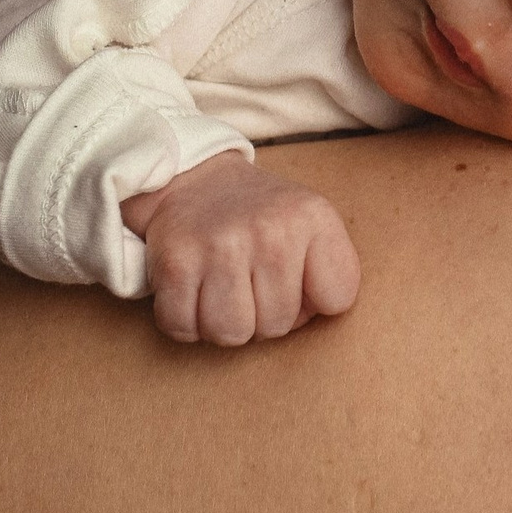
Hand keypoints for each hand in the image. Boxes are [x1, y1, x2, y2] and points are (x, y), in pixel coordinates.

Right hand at [122, 152, 359, 345]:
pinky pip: (183, 328)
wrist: (192, 178)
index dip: (312, 300)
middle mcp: (269, 229)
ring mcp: (220, 246)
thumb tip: (309, 318)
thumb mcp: (309, 223)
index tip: (292, 277)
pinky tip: (191, 292)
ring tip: (221, 290)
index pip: (337, 300)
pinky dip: (184, 321)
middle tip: (248, 282)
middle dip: (262, 316)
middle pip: (278, 325)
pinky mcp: (175, 262)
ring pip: (231, 334)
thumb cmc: (256, 216)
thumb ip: (329, 270)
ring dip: (222, 324)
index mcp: (311, 217)